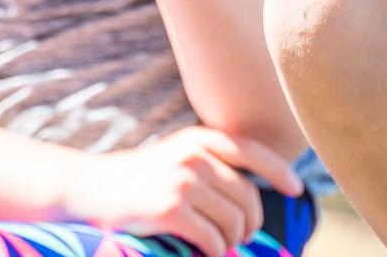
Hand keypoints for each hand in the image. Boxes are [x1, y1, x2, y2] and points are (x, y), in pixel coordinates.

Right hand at [63, 126, 303, 255]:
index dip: (279, 171)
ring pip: (233, 220)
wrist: (89, 190)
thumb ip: (211, 164)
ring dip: (232, 240)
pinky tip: (208, 251)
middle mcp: (194, 156)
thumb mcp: (176, 156)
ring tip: (221, 244)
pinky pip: (212, 237)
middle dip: (250, 222)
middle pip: (247, 196)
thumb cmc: (138, 179)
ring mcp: (183, 182)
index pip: (253, 153)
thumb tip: (254, 192)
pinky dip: (215, 250)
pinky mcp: (171, 209)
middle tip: (243, 236)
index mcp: (199, 140)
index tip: (296, 189)